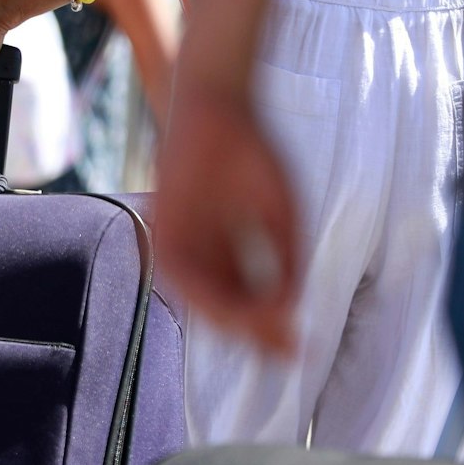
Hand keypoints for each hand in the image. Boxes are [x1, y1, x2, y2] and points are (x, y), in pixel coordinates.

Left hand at [157, 74, 303, 356]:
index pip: (245, 301)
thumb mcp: (282, 216)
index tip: (299, 347)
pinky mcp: (163, 237)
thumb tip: (289, 310)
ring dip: (237, 324)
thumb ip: (286, 263)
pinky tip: (242, 312)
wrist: (218, 110)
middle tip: (285, 354)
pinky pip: (183, 283)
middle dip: (256, 335)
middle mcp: (201, 254)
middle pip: (226, 309)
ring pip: (205, 303)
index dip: (271, 327)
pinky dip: (211, 301)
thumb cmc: (255, 155)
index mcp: (226, 249)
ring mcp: (181, 247)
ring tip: (267, 337)